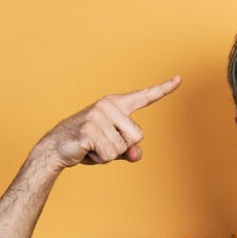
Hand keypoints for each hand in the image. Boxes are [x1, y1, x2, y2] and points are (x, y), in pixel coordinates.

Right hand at [36, 75, 181, 171]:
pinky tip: (86, 150)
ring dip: (108, 154)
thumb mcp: (113, 148)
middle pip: (138, 136)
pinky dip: (99, 159)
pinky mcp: (89, 129)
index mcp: (117, 105)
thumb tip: (137, 153)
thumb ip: (130, 151)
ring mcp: (98, 116)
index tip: (180, 78)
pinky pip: (109, 154)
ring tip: (92, 146)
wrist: (56, 148)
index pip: (144, 96)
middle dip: (122, 147)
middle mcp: (108, 106)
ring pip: (122, 148)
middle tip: (101, 143)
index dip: (163, 89)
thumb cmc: (88, 145)